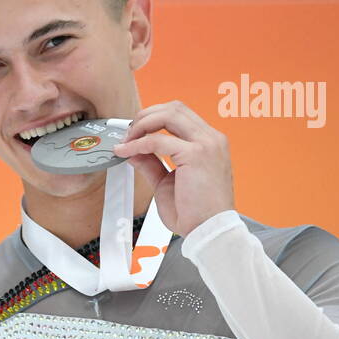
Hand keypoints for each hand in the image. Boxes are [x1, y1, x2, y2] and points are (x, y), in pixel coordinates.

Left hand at [112, 100, 234, 236]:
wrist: (209, 231)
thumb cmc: (196, 213)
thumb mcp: (167, 182)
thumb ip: (152, 164)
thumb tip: (133, 151)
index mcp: (209, 143)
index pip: (180, 114)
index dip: (154, 118)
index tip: (134, 132)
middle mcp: (211, 139)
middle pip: (174, 107)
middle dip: (146, 116)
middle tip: (127, 133)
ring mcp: (206, 144)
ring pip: (168, 115)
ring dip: (141, 125)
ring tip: (126, 141)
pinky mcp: (196, 155)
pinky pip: (158, 140)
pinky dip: (137, 144)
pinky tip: (126, 152)